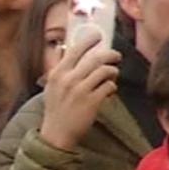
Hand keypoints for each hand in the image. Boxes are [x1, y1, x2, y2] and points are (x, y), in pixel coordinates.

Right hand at [37, 30, 120, 150]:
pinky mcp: (91, 102)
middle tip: (116, 56)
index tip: (98, 35)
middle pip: (95, 58)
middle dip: (110, 54)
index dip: (89, 40)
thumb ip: (60, 68)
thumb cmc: (55, 109)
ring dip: (112, 72)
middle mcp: (68, 79)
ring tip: (112, 76)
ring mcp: (80, 91)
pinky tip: (109, 91)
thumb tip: (65, 49)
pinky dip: (112, 87)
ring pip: (104, 71)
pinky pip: (109, 87)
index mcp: (57, 73)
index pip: (75, 50)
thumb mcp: (52, 86)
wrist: (57, 134)